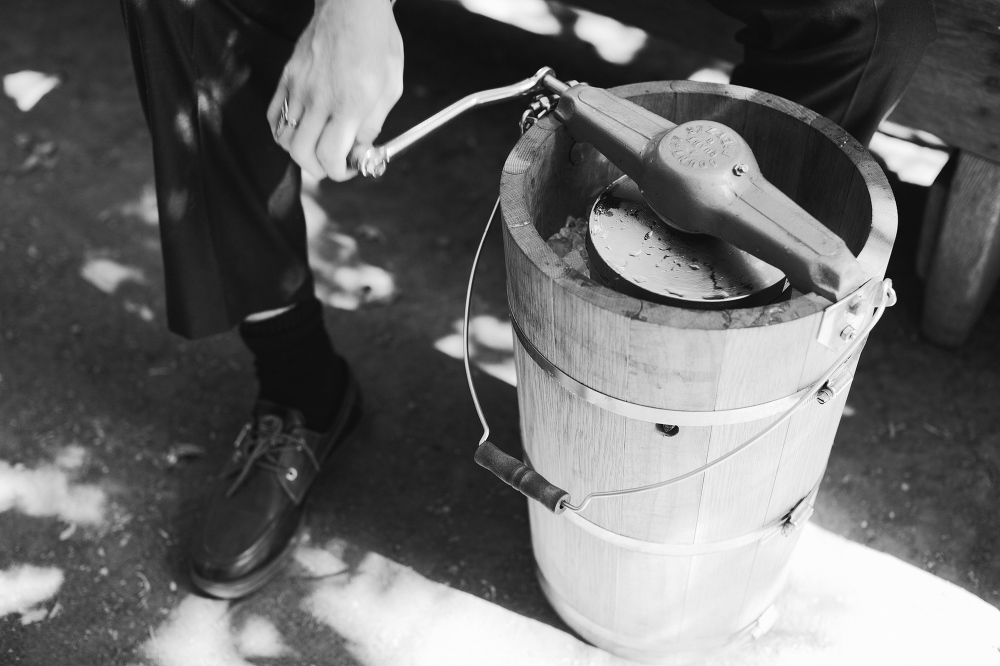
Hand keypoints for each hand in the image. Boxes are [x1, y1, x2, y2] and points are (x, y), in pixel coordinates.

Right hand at [268, 0, 402, 180]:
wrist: (353, 5)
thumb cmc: (377, 42)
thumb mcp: (391, 87)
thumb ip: (374, 123)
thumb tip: (360, 149)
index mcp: (350, 103)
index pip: (331, 156)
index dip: (339, 172)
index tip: (349, 168)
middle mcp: (320, 98)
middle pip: (302, 153)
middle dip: (318, 168)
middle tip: (332, 163)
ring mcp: (299, 87)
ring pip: (284, 138)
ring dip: (300, 151)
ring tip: (317, 146)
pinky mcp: (287, 77)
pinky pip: (274, 115)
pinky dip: (283, 130)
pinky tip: (300, 129)